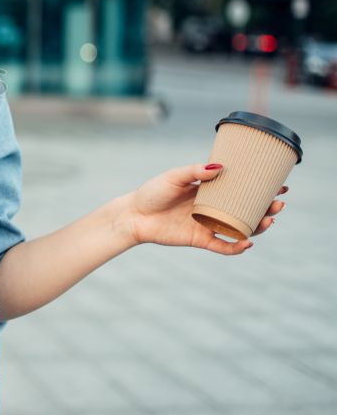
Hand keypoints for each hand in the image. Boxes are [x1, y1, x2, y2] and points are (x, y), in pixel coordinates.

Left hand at [123, 163, 288, 254]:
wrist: (134, 215)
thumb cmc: (152, 192)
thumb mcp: (174, 177)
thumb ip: (195, 172)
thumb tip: (219, 167)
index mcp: (209, 191)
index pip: (240, 189)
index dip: (260, 189)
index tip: (279, 185)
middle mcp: (213, 208)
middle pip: (246, 210)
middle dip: (266, 208)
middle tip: (279, 203)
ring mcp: (208, 225)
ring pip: (240, 229)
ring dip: (257, 227)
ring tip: (269, 220)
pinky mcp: (199, 240)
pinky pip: (223, 246)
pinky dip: (236, 247)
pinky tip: (248, 243)